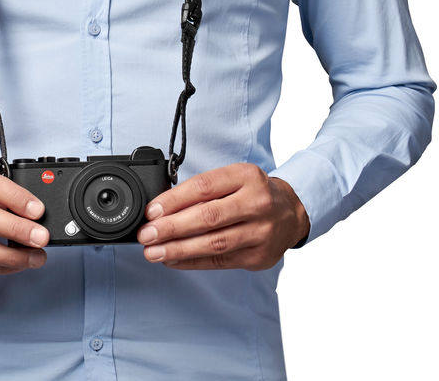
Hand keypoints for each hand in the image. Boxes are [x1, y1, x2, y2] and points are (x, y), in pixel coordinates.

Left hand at [137, 163, 308, 270]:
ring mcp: (260, 232)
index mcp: (246, 177)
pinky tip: (172, 260)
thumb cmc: (253, 192)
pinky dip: (192, 262)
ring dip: (178, 249)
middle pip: (208, 217)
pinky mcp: (259, 257)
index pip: (204, 187)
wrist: (292, 212)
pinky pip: (220, 261)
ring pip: (213, 243)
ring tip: (153, 252)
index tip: (151, 211)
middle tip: (146, 234)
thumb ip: (204, 189)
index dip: (174, 200)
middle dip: (171, 228)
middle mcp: (257, 203)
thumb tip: (162, 207)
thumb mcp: (234, 177)